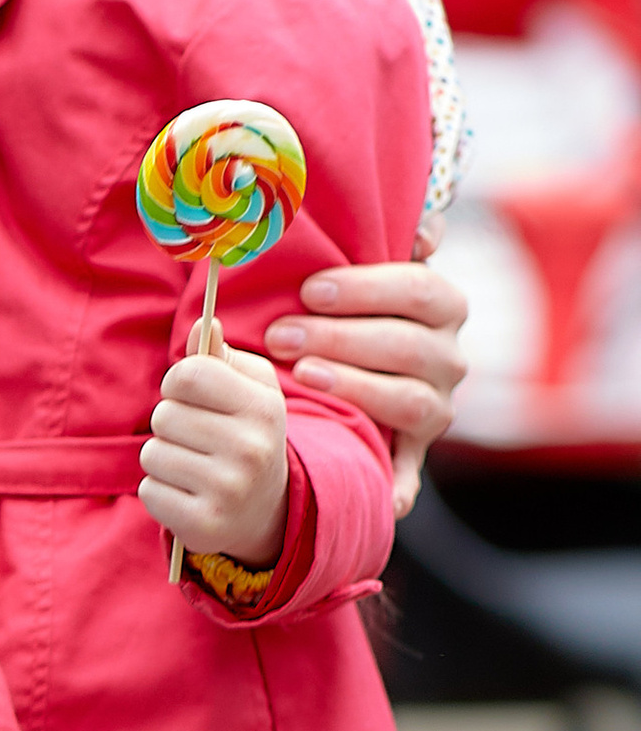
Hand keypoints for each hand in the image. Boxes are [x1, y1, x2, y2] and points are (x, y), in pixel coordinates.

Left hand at [140, 344, 289, 565]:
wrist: (264, 510)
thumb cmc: (246, 433)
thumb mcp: (246, 389)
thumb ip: (217, 356)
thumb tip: (204, 323)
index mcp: (263, 407)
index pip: (189, 374)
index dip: (177, 382)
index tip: (189, 395)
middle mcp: (251, 449)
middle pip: (164, 415)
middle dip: (169, 423)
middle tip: (196, 439)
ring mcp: (229, 491)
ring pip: (152, 453)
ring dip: (163, 458)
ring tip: (193, 466)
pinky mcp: (204, 525)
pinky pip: (149, 490)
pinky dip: (159, 490)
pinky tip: (188, 493)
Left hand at [260, 256, 466, 518]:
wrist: (361, 363)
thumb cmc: (354, 306)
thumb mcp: (374, 267)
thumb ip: (397, 241)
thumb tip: (424, 231)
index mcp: (445, 308)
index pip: (419, 291)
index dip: (365, 290)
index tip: (309, 288)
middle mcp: (450, 359)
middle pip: (408, 346)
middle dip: (341, 337)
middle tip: (281, 334)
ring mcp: (436, 409)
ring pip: (410, 401)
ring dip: (355, 387)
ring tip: (304, 376)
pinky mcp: (413, 453)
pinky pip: (409, 473)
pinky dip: (397, 487)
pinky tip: (380, 499)